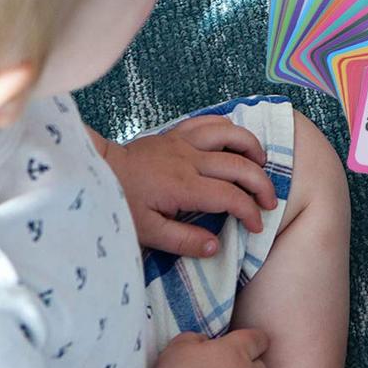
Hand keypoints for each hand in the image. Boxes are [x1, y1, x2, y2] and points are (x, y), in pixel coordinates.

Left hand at [104, 117, 275, 256]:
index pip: (230, 197)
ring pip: (230, 134)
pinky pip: (210, 120)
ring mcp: (184, 142)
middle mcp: (189, 159)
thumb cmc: (120, 204)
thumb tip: (216, 246)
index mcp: (183, 187)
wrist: (97, 171)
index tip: (257, 226)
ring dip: (252, 147)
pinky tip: (236, 141)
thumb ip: (183, 240)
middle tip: (270, 202)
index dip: (250, 212)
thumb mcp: (146, 232)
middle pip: (239, 165)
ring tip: (261, 164)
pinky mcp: (177, 132)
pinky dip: (229, 127)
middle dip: (262, 184)